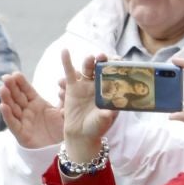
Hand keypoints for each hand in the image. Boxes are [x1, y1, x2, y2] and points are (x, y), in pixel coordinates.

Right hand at [0, 72, 63, 148]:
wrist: (60, 149)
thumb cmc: (60, 129)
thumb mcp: (63, 111)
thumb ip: (64, 97)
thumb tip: (63, 82)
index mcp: (37, 103)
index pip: (26, 90)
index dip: (20, 82)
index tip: (15, 73)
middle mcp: (27, 110)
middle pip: (17, 96)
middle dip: (11, 87)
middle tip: (5, 77)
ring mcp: (23, 121)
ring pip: (12, 108)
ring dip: (6, 98)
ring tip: (2, 89)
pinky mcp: (21, 133)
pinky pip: (13, 123)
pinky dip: (7, 115)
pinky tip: (3, 106)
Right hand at [58, 49, 117, 163]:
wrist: (80, 134)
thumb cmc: (96, 127)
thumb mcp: (103, 121)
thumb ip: (105, 115)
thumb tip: (109, 112)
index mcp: (111, 91)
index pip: (116, 75)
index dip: (117, 66)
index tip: (119, 60)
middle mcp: (99, 85)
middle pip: (101, 69)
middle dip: (103, 61)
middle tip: (103, 56)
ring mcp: (86, 85)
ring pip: (87, 69)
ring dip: (88, 62)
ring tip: (89, 58)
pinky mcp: (73, 87)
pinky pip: (70, 72)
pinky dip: (67, 61)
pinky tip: (64, 51)